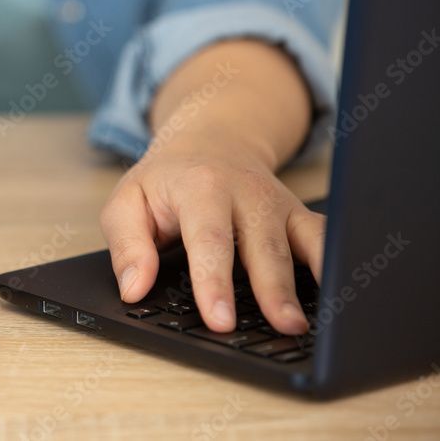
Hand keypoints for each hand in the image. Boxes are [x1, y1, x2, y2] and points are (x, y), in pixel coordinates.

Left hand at [100, 132, 323, 334]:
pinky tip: (340, 295)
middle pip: (263, 245)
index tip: (220, 319)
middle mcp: (247, 194)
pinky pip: (325, 238)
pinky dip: (335, 264)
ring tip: (310, 322)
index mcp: (201, 188)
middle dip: (273, 288)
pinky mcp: (300, 216)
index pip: (209, 240)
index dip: (215, 281)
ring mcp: (279, 205)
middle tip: (282, 326)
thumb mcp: (127, 202)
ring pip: (302, 243)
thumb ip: (127, 246)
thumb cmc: (165, 180)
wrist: (209, 142)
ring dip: (311, 282)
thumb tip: (134, 289)